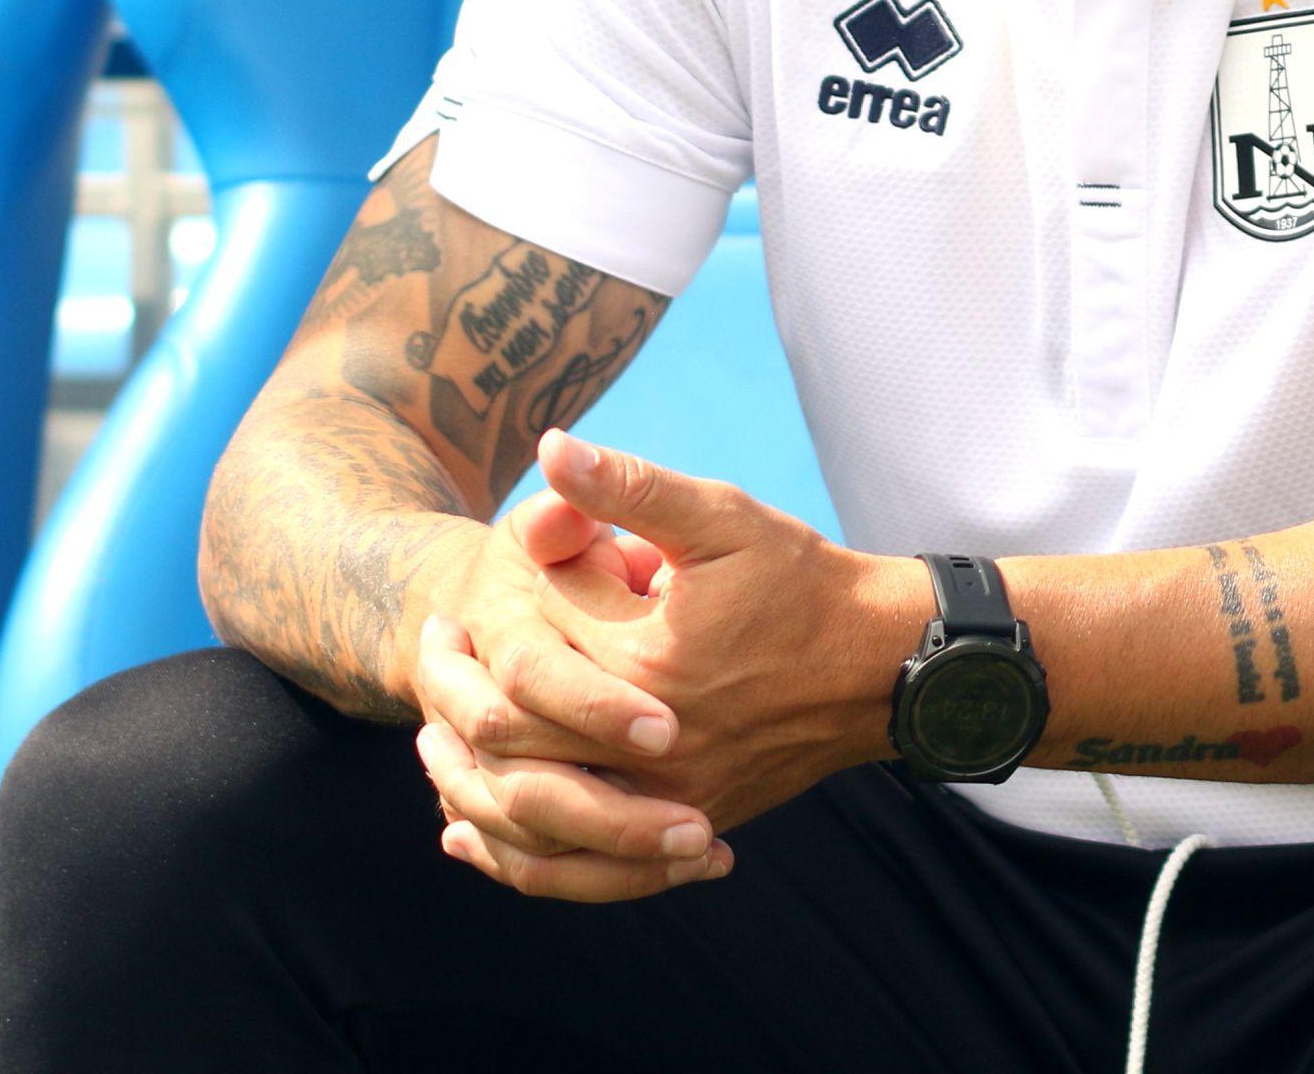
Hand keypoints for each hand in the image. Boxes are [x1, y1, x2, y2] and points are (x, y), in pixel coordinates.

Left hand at [439, 434, 913, 863]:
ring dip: (467, 780)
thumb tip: (552, 448)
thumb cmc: (801, 583)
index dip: (503, 601)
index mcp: (645, 663)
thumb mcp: (721, 519)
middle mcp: (648, 744)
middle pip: (508, 733)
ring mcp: (667, 796)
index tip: (484, 577)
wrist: (883, 665)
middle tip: (429, 648)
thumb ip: (631, 488)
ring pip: (531, 811)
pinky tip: (468, 835)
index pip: (530, 639)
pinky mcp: (684, 825)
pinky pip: (580, 865)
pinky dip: (516, 855)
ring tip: (432, 742)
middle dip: (456, 690)